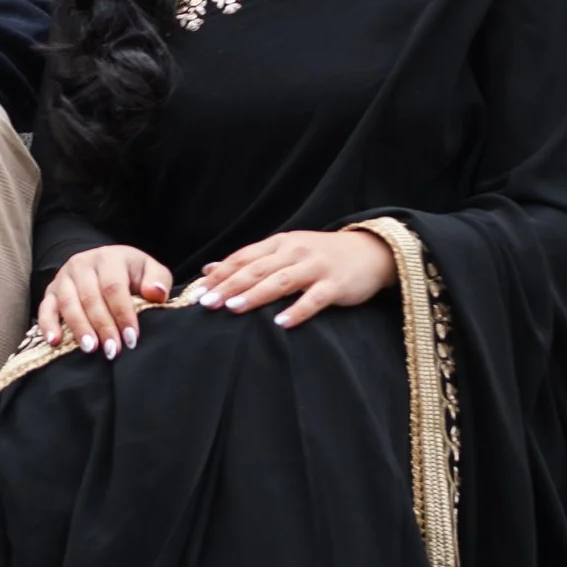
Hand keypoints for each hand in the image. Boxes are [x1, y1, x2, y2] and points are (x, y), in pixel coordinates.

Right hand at [37, 244, 172, 358]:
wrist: (104, 264)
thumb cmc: (130, 273)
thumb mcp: (148, 270)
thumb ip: (158, 280)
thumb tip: (156, 293)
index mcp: (109, 258)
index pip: (114, 287)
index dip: (123, 313)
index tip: (132, 338)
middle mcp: (83, 264)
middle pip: (91, 297)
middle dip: (103, 326)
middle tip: (113, 350)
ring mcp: (64, 277)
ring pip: (68, 304)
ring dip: (79, 328)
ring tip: (90, 349)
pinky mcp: (51, 291)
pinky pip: (45, 308)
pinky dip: (48, 324)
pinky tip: (54, 341)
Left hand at [200, 226, 395, 330]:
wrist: (370, 252)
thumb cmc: (321, 255)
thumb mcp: (285, 251)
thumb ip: (250, 260)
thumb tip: (209, 269)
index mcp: (279, 243)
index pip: (243, 258)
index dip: (220, 275)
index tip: (196, 293)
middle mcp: (295, 251)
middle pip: (256, 270)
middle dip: (229, 286)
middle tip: (207, 304)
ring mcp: (316, 267)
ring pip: (280, 281)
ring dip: (255, 295)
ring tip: (234, 309)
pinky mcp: (335, 285)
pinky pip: (314, 299)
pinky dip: (297, 310)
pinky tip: (281, 323)